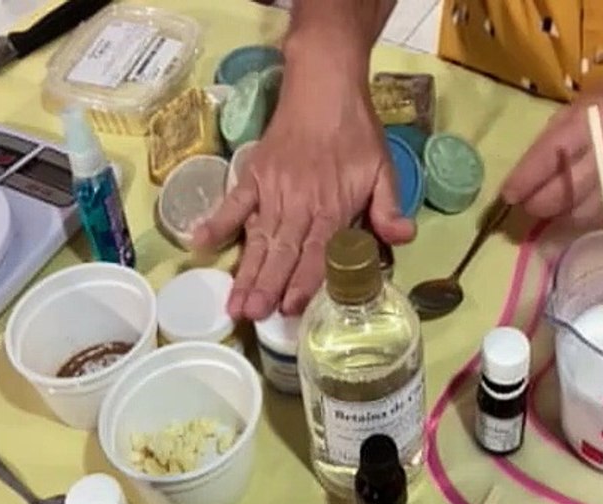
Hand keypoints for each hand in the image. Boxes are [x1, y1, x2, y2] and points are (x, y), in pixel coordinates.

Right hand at [192, 70, 414, 320]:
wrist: (325, 86)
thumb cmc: (357, 132)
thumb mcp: (384, 168)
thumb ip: (388, 207)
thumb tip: (403, 238)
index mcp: (332, 206)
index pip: (318, 252)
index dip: (303, 281)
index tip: (288, 307)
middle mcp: (299, 203)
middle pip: (282, 252)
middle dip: (266, 287)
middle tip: (251, 317)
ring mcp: (273, 189)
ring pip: (258, 237)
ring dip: (245, 271)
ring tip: (234, 303)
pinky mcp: (254, 173)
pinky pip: (233, 201)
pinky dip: (217, 222)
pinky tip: (199, 243)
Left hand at [500, 68, 602, 227]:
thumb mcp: (578, 108)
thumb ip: (551, 141)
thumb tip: (523, 179)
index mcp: (590, 123)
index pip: (549, 158)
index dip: (524, 181)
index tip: (508, 195)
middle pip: (561, 195)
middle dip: (536, 204)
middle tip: (526, 203)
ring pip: (577, 216)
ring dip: (555, 216)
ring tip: (548, 207)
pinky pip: (598, 222)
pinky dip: (579, 220)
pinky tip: (573, 210)